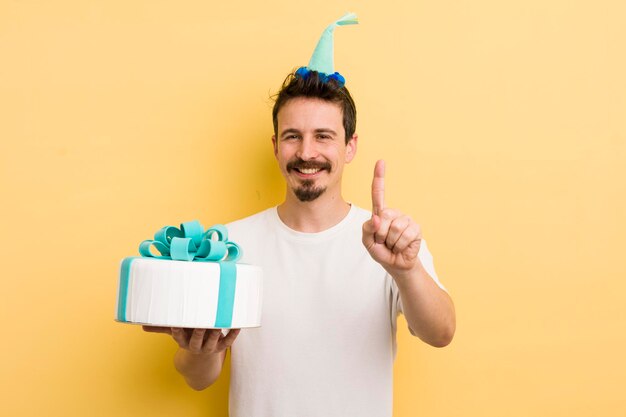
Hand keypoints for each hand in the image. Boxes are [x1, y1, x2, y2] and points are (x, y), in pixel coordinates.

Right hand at [143, 326, 239, 354]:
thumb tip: (141, 325)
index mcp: (183, 342)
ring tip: (219, 324)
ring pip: (212, 342)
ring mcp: (208, 348)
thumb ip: (161, 328)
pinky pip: (227, 342)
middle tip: (202, 322)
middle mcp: (195, 346)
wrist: (201, 361)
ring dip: (215, 333)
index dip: (177, 331)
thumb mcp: (176, 334)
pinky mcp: (220, 347)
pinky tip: (237, 325)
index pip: (178, 337)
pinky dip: (233, 335)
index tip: (176, 324)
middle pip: (196, 340)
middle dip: (199, 332)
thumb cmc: (187, 338)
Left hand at [362, 160, 422, 278]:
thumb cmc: (381, 251)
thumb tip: (377, 218)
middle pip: (383, 217)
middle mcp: (393, 213)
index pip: (378, 193)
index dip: (379, 177)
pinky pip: (405, 235)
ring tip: (393, 244)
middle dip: (380, 234)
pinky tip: (402, 246)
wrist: (396, 264)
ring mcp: (406, 219)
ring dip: (391, 241)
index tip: (380, 162)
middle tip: (384, 241)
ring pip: (394, 228)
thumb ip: (367, 229)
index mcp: (380, 213)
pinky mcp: (416, 228)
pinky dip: (400, 245)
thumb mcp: (367, 242)